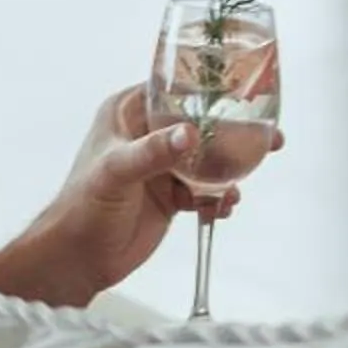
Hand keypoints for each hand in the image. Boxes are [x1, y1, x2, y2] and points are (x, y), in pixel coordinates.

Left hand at [0, 84, 283, 309]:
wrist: (77, 259)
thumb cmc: (82, 207)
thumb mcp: (116, 172)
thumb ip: (153, 152)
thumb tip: (190, 134)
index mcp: (128, 112)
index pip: (175, 87)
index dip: (210, 89)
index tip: (245, 92)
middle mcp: (147, 133)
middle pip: (202, 123)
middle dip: (234, 133)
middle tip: (270, 138)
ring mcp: (161, 166)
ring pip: (208, 158)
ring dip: (228, 172)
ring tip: (237, 189)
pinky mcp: (170, 195)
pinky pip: (205, 189)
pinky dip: (217, 198)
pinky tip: (221, 209)